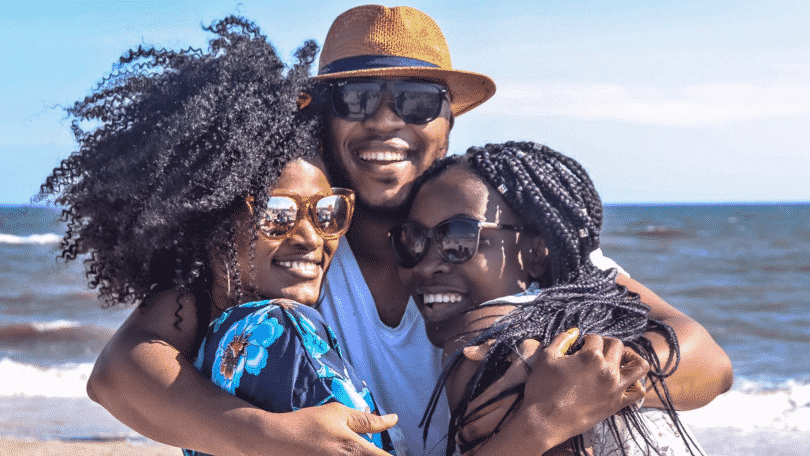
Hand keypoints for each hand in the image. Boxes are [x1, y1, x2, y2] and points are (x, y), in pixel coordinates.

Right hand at [245, 402, 397, 455]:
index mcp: (355, 450)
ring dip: (362, 455)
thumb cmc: (308, 424)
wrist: (275, 441)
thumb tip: (393, 419)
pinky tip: (336, 451)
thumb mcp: (339, 413)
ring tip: (343, 447)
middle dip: (373, 454)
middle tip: (366, 448)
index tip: (387, 450)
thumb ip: (368, 419)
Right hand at [458, 328, 648, 454]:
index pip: (596, 338)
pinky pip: (638, 391)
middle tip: (596, 350)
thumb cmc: (542, 388)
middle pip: (617, 346)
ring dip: (631, 358)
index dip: (587, 339)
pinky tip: (623, 381)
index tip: (580, 345)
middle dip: (606, 344)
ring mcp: (615, 387)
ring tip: (619, 359)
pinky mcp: (617, 404)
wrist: (545, 420)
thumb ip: (561, 340)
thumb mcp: (546, 357)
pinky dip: (635, 383)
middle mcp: (607, 370)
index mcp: (591, 356)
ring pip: (639, 365)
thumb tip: (574, 331)